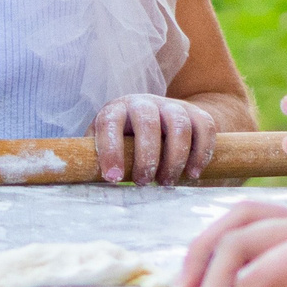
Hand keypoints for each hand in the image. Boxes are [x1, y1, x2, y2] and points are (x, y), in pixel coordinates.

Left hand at [93, 94, 215, 184]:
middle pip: (147, 123)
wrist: (163, 119)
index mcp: (116, 110)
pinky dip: (201, 153)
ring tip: (167, 183)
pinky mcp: (197, 114)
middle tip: (143, 182)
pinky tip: (192, 174)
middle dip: (146, 157)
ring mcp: (172, 106)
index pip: (109, 124)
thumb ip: (95, 157)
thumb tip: (81, 178)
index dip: (111, 151)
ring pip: (178, 126)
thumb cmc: (126, 140)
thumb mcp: (107, 144)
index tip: (113, 178)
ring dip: (174, 158)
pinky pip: (205, 129)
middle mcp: (144, 103)